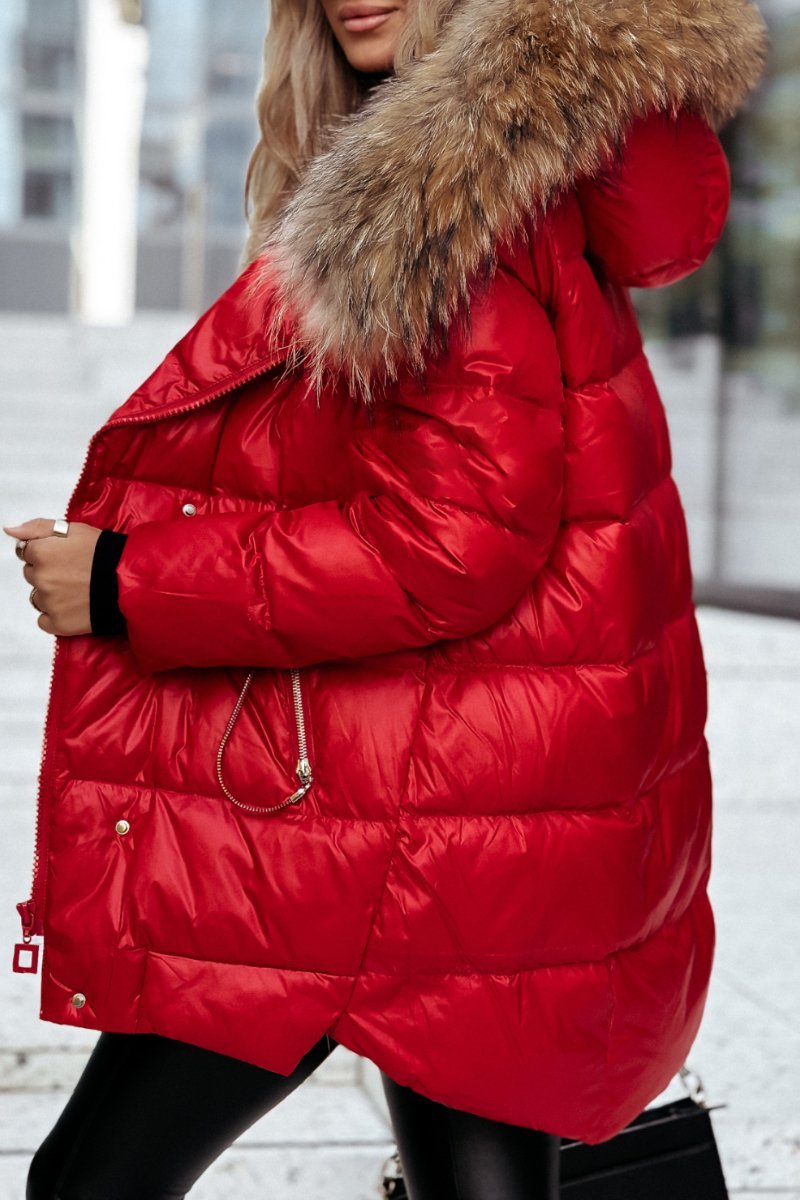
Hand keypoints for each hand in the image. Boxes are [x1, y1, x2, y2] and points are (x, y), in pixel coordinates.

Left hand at [2, 518, 102, 635]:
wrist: (129, 582)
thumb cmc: (104, 552)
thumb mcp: (73, 529)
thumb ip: (37, 528)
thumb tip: (9, 530)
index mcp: (40, 552)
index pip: (27, 553)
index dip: (47, 553)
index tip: (65, 556)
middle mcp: (40, 578)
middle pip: (32, 575)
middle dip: (48, 573)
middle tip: (74, 572)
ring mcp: (48, 602)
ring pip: (38, 597)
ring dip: (51, 594)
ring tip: (77, 589)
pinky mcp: (58, 623)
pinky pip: (44, 620)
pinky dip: (55, 616)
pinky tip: (74, 606)